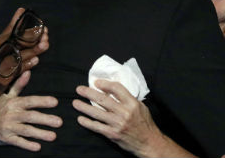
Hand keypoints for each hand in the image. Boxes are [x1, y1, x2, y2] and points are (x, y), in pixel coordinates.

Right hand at [0, 7, 49, 106]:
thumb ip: (9, 32)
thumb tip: (21, 11)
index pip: (10, 33)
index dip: (25, 27)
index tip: (39, 24)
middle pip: (16, 44)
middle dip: (33, 38)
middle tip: (46, 33)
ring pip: (19, 56)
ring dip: (34, 50)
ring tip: (45, 44)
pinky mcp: (1, 80)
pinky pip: (17, 70)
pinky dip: (28, 65)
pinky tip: (36, 60)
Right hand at [0, 71, 61, 157]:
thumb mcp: (6, 96)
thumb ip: (19, 85)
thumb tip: (28, 72)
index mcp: (14, 103)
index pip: (30, 101)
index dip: (42, 101)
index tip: (55, 102)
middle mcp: (12, 115)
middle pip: (30, 117)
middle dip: (45, 119)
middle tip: (60, 122)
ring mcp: (9, 127)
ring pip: (26, 130)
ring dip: (40, 134)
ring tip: (53, 136)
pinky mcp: (6, 138)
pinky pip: (18, 142)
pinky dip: (27, 145)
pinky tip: (37, 147)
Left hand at [73, 80, 194, 157]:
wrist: (148, 142)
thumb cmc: (145, 123)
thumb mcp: (141, 107)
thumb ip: (128, 99)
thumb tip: (114, 92)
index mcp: (132, 103)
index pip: (117, 88)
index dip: (105, 84)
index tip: (96, 82)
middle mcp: (124, 112)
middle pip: (103, 99)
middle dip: (89, 93)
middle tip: (79, 89)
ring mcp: (117, 124)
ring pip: (97, 113)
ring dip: (84, 107)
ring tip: (75, 102)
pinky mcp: (112, 134)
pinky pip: (97, 127)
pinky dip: (87, 123)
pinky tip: (80, 119)